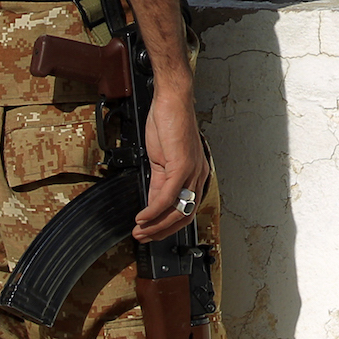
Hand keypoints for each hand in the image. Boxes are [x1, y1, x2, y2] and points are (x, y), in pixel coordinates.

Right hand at [133, 86, 209, 240]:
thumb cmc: (168, 124)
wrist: (171, 101)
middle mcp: (198, 175)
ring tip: (140, 231)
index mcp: (195, 174)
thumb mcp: (162, 159)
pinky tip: (142, 217)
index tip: (151, 232)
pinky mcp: (181, 166)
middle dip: (162, 232)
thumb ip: (158, 183)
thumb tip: (152, 205)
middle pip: (184, 217)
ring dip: (156, 226)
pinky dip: (153, 211)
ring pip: (177, 211)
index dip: (168, 226)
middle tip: (144, 237)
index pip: (185, 209)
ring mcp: (192, 171)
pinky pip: (167, 197)